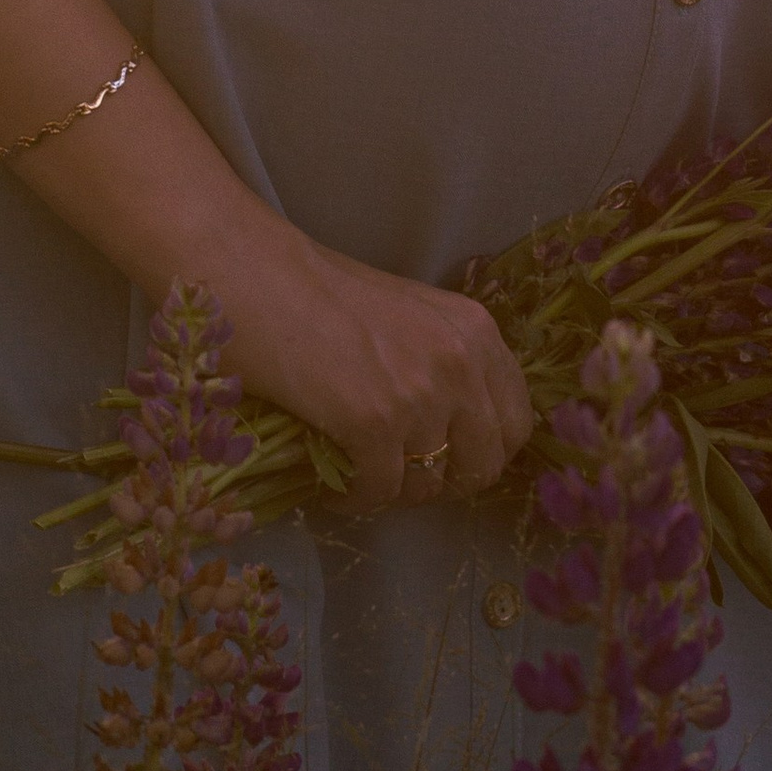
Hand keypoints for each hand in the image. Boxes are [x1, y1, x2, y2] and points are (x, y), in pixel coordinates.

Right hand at [213, 221, 535, 514]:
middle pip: (484, 466)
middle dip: (444, 482)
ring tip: (361, 475)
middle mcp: (461, 361)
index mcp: (477, 330)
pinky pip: (380, 491)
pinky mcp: (374, 421)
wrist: (254, 274)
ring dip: (394, 490)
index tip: (446, 459)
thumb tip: (458, 433)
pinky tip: (334, 482)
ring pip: (428, 485)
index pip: (517, 423)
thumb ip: (446, 362)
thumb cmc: (320, 291)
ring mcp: (421, 393)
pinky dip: (356, 496)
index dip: (483, 452)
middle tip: (402, 476)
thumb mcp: (412, 315)